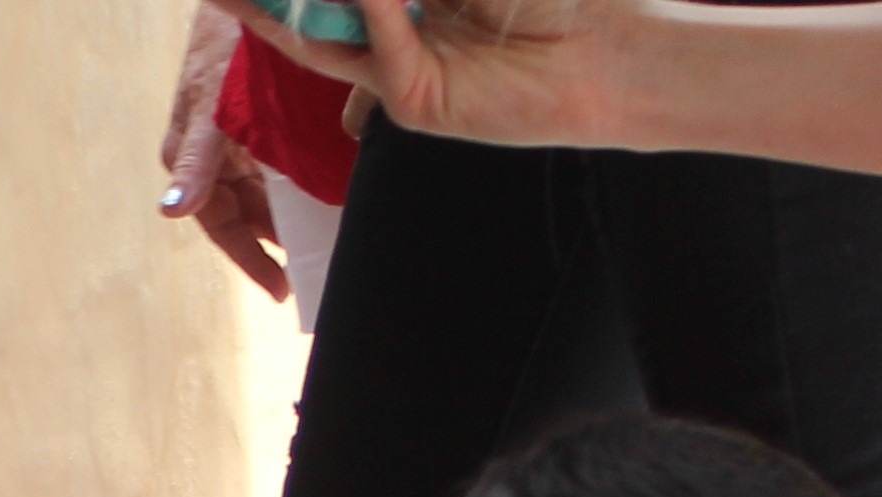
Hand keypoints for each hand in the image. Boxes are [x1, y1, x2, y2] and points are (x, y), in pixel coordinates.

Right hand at [159, 19, 295, 304]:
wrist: (247, 2)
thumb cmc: (224, 48)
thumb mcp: (212, 110)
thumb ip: (195, 163)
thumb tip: (172, 212)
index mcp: (192, 159)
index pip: (224, 227)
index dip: (252, 260)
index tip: (282, 289)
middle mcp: (208, 153)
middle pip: (244, 213)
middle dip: (273, 239)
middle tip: (309, 264)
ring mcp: (229, 135)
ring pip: (259, 190)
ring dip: (285, 210)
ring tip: (319, 230)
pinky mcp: (247, 117)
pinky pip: (269, 162)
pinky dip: (292, 178)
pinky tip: (320, 184)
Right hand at [204, 0, 622, 153]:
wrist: (605, 54)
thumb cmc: (548, 0)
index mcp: (404, 2)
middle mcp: (393, 32)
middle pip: (315, 8)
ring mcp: (399, 71)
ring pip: (324, 38)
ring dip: (277, 13)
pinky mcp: (413, 102)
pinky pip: (378, 49)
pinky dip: (372, 10)